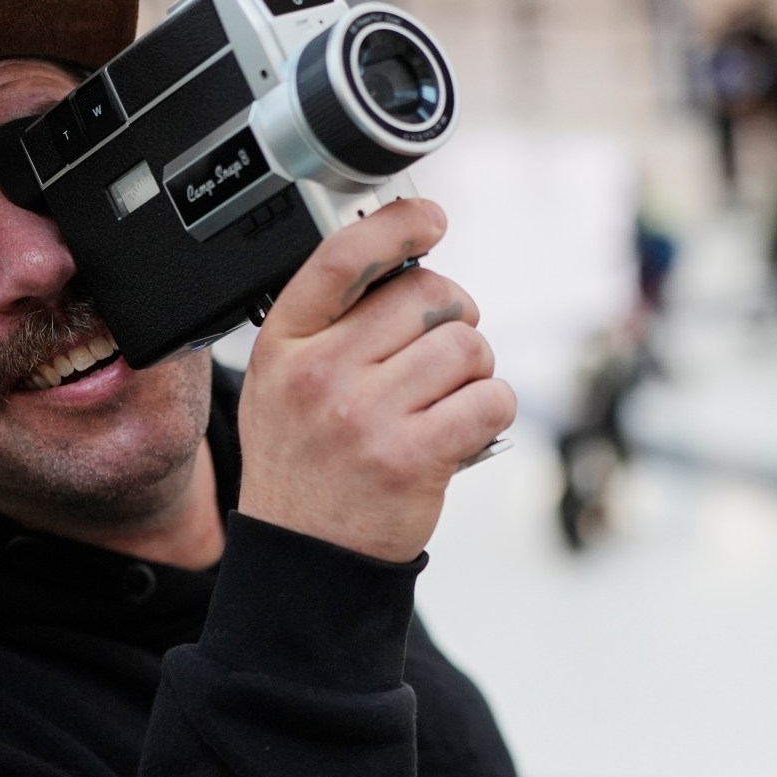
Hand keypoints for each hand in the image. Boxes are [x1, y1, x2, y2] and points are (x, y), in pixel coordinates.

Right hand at [235, 198, 514, 561]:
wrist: (305, 558)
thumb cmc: (305, 465)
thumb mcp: (284, 383)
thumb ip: (332, 325)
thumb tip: (407, 263)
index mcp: (286, 343)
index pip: (344, 257)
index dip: (397, 226)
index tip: (431, 219)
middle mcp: (322, 373)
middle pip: (428, 296)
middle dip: (455, 318)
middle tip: (446, 354)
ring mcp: (367, 416)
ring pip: (467, 347)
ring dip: (476, 371)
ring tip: (448, 401)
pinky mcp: (414, 457)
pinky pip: (491, 400)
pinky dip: (493, 410)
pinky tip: (464, 429)